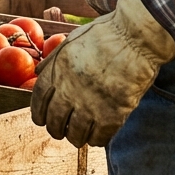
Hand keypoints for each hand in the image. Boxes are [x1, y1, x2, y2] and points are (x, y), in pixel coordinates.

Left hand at [30, 0, 174, 146]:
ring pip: (75, 134)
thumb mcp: (71, 41)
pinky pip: (99, 137)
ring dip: (75, 138)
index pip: (39, 101)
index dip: (38, 114)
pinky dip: (96, 140)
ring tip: (79, 137)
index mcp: (58, 71)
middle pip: (55, 121)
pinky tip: (97, 137)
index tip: (41, 120)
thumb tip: (38, 72)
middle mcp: (70, 90)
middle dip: (55, 129)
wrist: (136, 37)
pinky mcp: (113, 114)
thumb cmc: (105, 34)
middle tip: (60, 131)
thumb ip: (54, 59)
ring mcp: (91, 104)